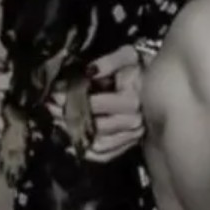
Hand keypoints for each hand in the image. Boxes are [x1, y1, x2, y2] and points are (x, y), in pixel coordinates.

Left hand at [49, 44, 145, 161]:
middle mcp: (133, 123)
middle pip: (93, 126)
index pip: (95, 105)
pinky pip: (106, 154)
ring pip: (97, 143)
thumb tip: (89, 71)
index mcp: (132, 101)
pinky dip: (87, 152)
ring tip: (56, 122)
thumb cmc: (140, 66)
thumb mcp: (127, 55)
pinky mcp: (130, 144)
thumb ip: (108, 62)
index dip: (71, 101)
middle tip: (49, 108)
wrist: (160, 81)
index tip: (53, 95)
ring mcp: (132, 136)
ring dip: (74, 134)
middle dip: (68, 117)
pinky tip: (71, 143)